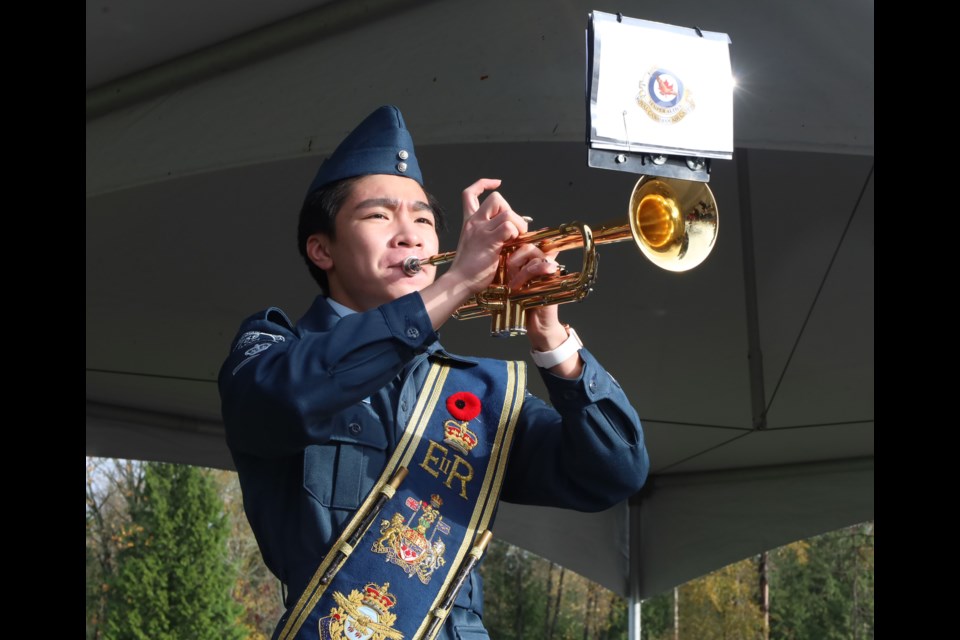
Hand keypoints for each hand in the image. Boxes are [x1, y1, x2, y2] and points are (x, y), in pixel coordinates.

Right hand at [445, 179, 529, 294]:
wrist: (460, 282)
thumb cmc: (470, 270)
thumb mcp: (476, 246)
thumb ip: (488, 234)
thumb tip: (510, 231)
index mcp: (469, 222)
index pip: (470, 193)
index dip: (484, 184)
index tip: (496, 183)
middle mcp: (474, 223)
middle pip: (496, 198)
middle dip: (509, 209)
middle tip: (511, 227)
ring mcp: (481, 231)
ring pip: (507, 212)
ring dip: (518, 224)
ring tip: (516, 238)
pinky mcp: (489, 242)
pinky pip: (509, 227)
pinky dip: (516, 233)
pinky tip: (512, 244)